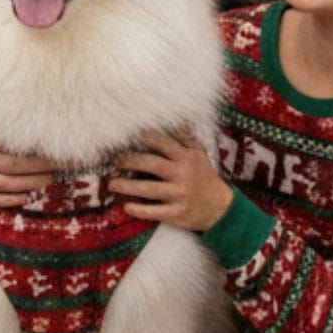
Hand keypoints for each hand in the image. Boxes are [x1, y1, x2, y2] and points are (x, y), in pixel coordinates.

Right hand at [0, 104, 59, 207]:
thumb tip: (23, 104)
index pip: (8, 143)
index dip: (32, 145)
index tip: (53, 143)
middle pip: (10, 165)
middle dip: (38, 166)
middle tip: (59, 163)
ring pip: (2, 183)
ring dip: (28, 183)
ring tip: (48, 179)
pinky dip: (8, 199)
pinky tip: (25, 196)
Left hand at [109, 132, 231, 231]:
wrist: (221, 208)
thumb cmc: (205, 178)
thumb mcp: (199, 154)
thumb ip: (185, 138)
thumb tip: (175, 118)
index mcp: (186, 158)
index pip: (163, 144)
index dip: (145, 139)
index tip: (127, 135)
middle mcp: (182, 174)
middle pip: (152, 165)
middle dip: (130, 161)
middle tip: (115, 161)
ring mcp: (179, 195)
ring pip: (150, 189)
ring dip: (128, 186)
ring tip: (111, 184)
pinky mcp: (178, 213)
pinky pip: (156, 211)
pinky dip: (140, 210)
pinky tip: (126, 207)